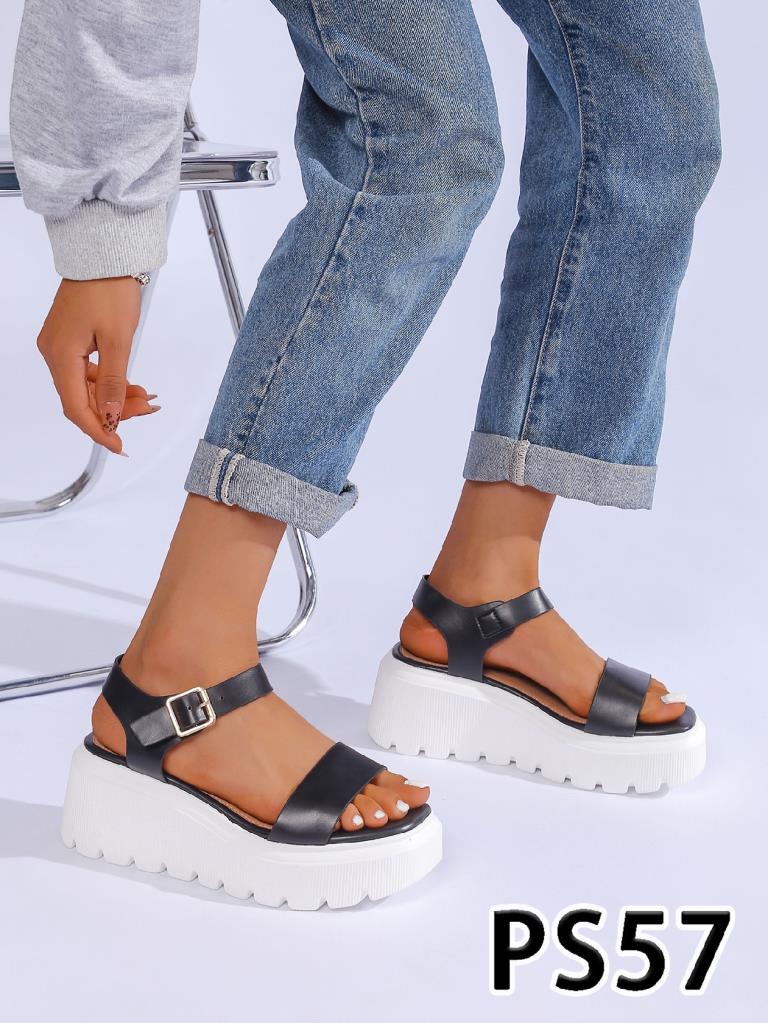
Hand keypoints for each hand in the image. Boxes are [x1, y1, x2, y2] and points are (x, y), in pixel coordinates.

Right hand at [36, 278, 159, 454]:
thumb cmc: (109, 288)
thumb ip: (114, 381)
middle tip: (145, 410)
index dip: (98, 430)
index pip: (76, 407)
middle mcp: (54, 353)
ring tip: (145, 397)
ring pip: (87, 386)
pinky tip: (132, 385)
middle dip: (114, 410)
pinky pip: (88, 371)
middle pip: (82, 398)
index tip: (119, 445)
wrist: (103, 254)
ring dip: (115, 396)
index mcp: (61, 355)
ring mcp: (60, 346)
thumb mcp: (118, 339)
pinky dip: (110, 380)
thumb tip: (110, 414)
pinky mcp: (70, 339)